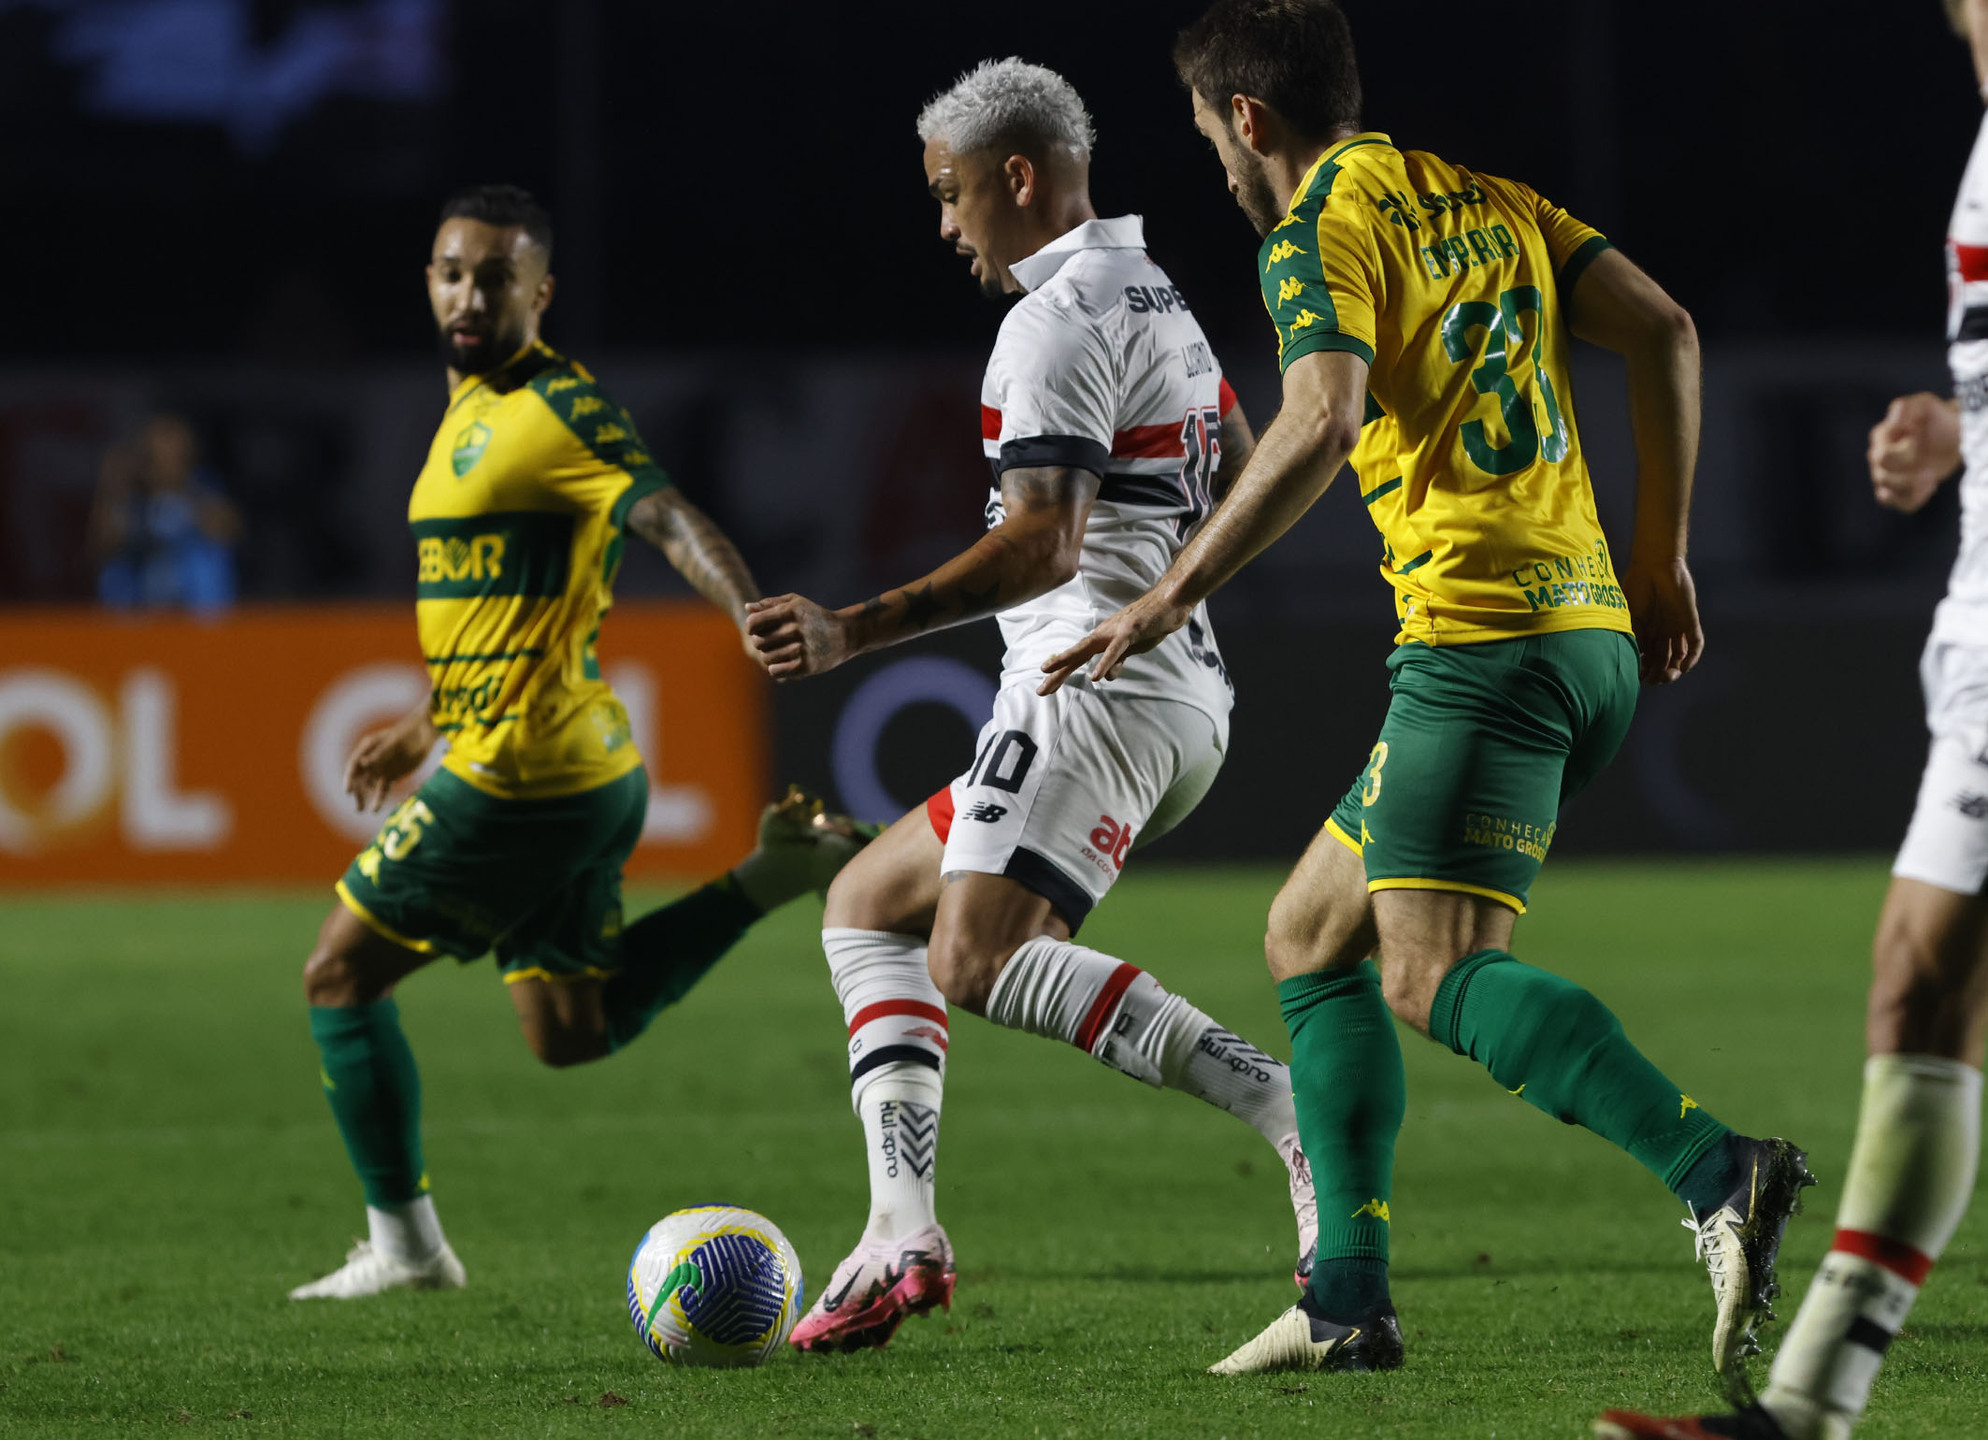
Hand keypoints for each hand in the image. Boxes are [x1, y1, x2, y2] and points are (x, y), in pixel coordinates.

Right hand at [343, 714, 433, 812]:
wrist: (425, 732)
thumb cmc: (408, 733)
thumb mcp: (394, 743)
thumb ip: (380, 754)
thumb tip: (363, 763)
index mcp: (368, 747)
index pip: (354, 764)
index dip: (349, 778)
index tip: (348, 791)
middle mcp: (371, 758)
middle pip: (359, 776)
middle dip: (356, 790)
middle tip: (357, 805)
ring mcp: (381, 767)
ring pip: (369, 784)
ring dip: (364, 796)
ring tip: (360, 810)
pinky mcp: (392, 774)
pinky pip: (383, 787)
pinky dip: (378, 797)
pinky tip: (374, 809)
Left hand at [745, 594, 853, 679]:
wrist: (845, 634)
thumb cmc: (815, 616)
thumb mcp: (795, 603)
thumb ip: (770, 604)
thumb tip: (747, 608)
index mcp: (790, 611)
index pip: (754, 623)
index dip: (751, 627)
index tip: (756, 630)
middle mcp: (795, 629)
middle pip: (758, 642)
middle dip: (760, 643)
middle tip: (770, 642)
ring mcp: (801, 648)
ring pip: (766, 658)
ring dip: (769, 656)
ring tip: (778, 652)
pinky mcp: (806, 666)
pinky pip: (775, 671)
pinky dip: (776, 669)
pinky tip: (783, 662)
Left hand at [1037, 592, 1190, 694]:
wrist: (1169, 603)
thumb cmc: (1150, 624)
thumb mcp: (1131, 649)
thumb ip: (1117, 662)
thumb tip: (1106, 677)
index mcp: (1103, 639)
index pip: (1078, 656)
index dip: (1061, 669)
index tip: (1046, 683)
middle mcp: (1103, 634)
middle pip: (1075, 655)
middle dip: (1056, 672)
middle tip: (1040, 690)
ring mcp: (1115, 632)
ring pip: (1086, 649)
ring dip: (1067, 662)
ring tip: (1050, 675)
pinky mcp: (1130, 632)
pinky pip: (1115, 651)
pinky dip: (1104, 663)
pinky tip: (1096, 676)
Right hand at [1621, 553, 1703, 685]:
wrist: (1654, 565)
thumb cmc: (1636, 586)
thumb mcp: (1629, 616)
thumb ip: (1634, 636)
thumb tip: (1635, 660)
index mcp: (1646, 629)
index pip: (1648, 656)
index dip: (1645, 669)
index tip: (1638, 677)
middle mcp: (1662, 630)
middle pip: (1664, 659)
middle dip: (1659, 673)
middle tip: (1652, 682)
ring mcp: (1677, 626)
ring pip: (1680, 654)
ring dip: (1674, 669)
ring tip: (1666, 677)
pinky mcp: (1690, 620)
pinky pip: (1695, 643)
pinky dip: (1692, 657)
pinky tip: (1684, 667)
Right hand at [1868, 392, 1960, 513]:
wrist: (1955, 433)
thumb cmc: (1939, 418)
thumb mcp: (1925, 406)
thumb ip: (1906, 408)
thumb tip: (1892, 422)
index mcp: (1881, 437)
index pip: (1882, 457)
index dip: (1905, 455)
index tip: (1921, 442)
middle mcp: (1878, 457)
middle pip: (1882, 478)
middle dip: (1908, 475)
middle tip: (1930, 467)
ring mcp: (1887, 476)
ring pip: (1886, 495)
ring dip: (1912, 488)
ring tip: (1931, 476)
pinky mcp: (1901, 490)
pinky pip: (1900, 505)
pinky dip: (1915, 499)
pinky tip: (1931, 486)